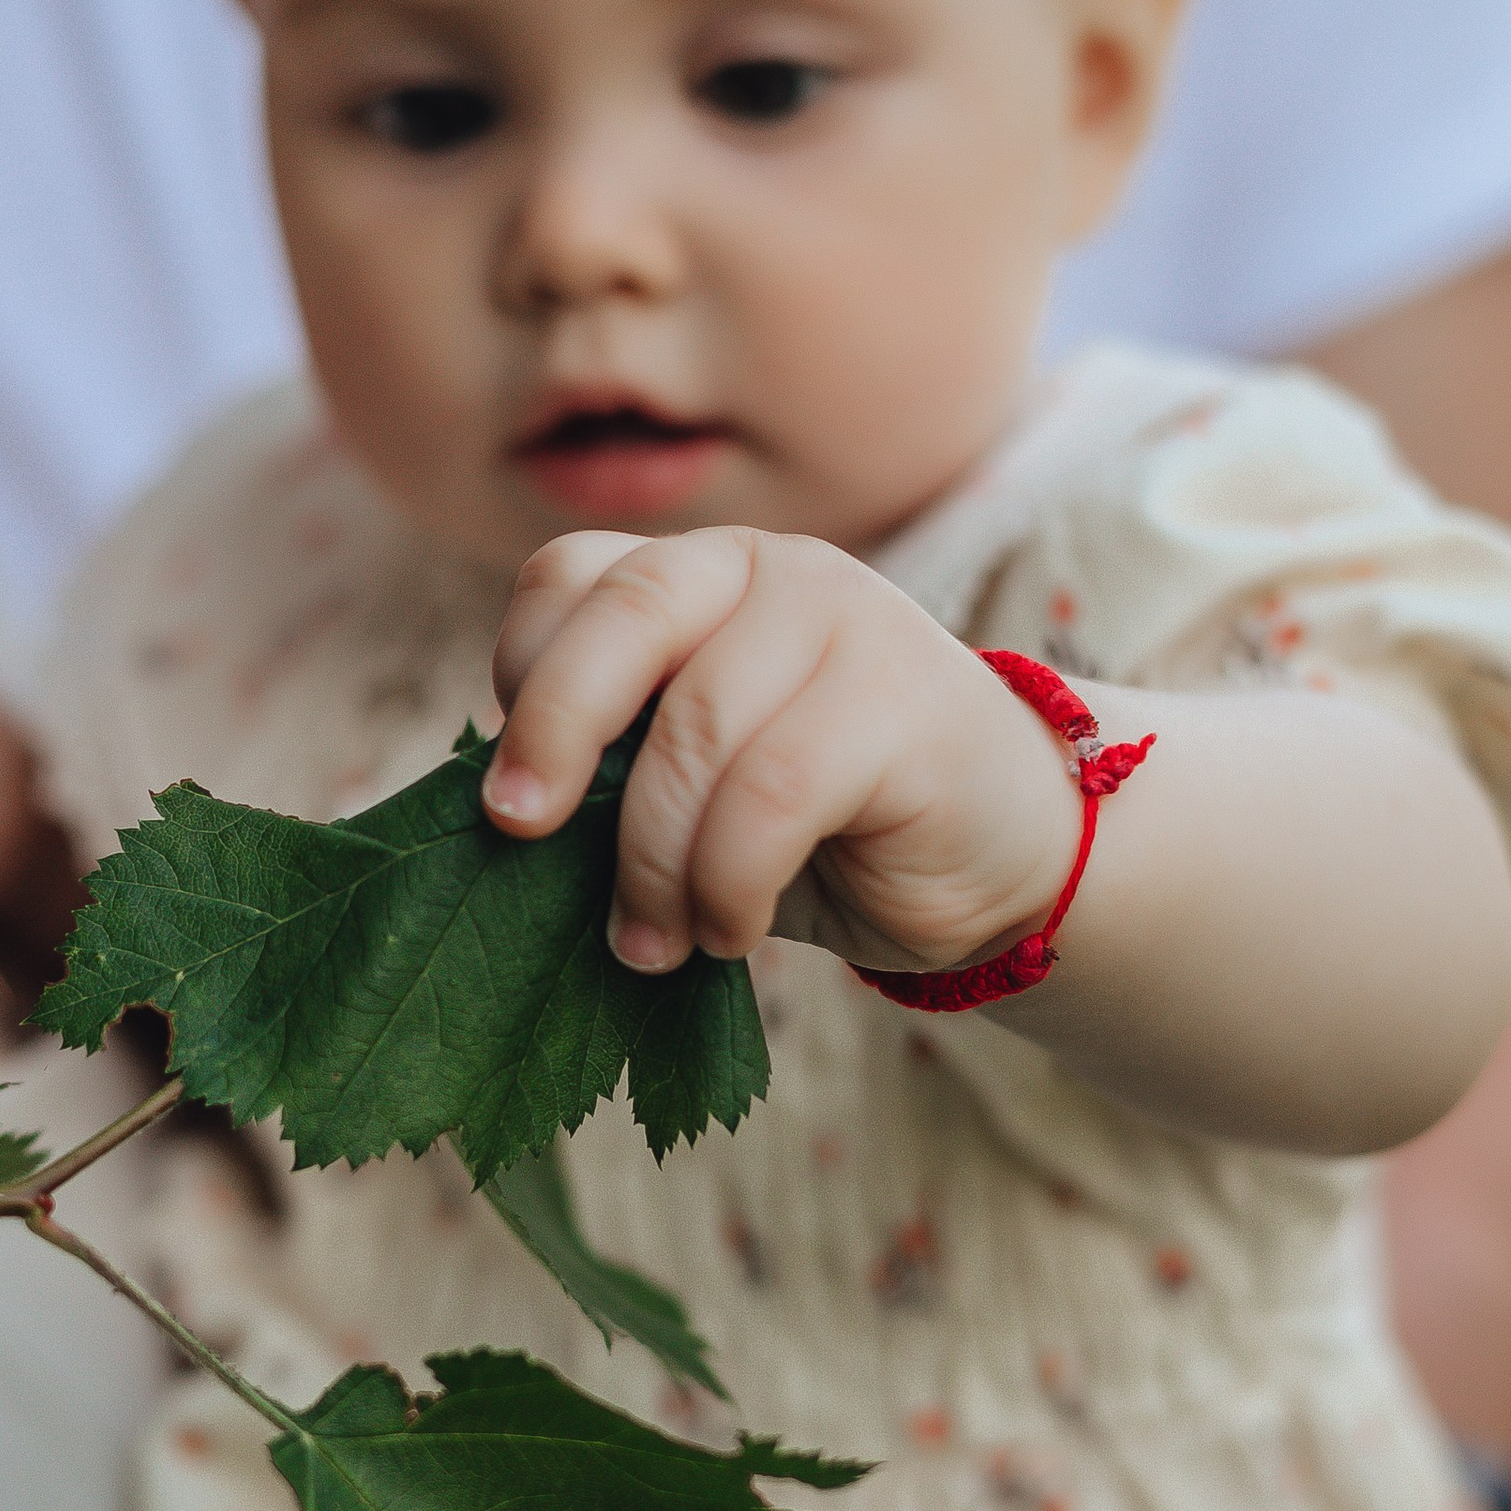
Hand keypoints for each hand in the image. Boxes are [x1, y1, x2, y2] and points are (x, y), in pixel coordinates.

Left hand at [482, 527, 1078, 977]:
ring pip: (695, 733)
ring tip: (652, 942)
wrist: (1004, 857)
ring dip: (651, 861)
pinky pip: (770, 796)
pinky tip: (730, 933)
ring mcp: (844, 619)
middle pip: (624, 616)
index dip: (524, 673)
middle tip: (519, 830)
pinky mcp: (901, 697)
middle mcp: (768, 568)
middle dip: (553, 729)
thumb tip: (507, 814)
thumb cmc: (824, 832)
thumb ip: (617, 770)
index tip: (512, 791)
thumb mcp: (694, 789)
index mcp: (701, 574)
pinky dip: (727, 884)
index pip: (573, 576)